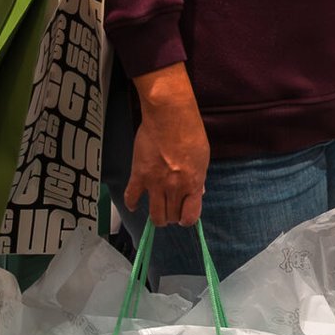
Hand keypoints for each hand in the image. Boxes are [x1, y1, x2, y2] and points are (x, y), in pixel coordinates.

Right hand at [125, 64, 209, 227]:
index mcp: (193, 183)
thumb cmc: (190, 132)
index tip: (184, 216)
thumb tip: (198, 191)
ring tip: (157, 213)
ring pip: (154, 215)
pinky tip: (134, 205)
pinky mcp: (139, 175)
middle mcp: (175, 188)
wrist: (170, 116)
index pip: (190, 216)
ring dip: (156, 218)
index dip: (187, 219)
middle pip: (171, 217)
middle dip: (172, 217)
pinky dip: (132, 204)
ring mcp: (156, 183)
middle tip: (170, 211)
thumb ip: (198, 178)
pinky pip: (131, 197)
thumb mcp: (203, 157)